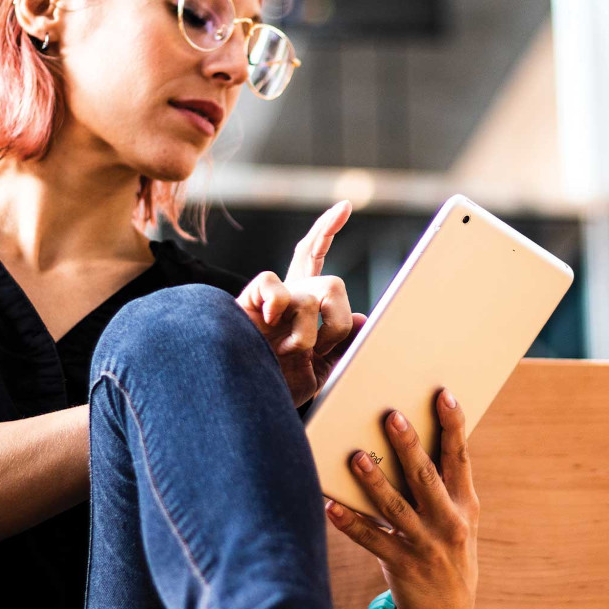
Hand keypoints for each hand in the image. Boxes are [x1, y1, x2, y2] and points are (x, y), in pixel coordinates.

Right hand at [236, 200, 366, 406]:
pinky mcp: (248, 300)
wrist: (249, 402)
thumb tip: (361, 316)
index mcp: (304, 309)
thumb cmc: (281, 385)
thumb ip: (344, 344)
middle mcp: (290, 298)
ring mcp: (271, 299)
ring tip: (292, 353)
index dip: (325, 232)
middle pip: (331, 283)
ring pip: (313, 292)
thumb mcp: (324, 369)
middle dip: (336, 319)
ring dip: (311, 332)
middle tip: (322, 349)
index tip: (343, 207)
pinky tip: (271, 324)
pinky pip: (272, 281)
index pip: (316, 262)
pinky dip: (279, 305)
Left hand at [325, 389, 479, 608]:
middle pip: (426, 477)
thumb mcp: (457, 517)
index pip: (460, 457)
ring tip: (355, 458)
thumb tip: (407, 437)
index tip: (444, 394)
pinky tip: (331, 506)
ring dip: (374, 482)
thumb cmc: (446, 548)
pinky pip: (371, 539)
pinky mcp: (402, 565)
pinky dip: (351, 523)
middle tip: (391, 416)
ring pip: (396, 508)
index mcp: (465, 503)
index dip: (453, 425)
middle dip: (408, 446)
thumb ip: (440, 484)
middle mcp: (449, 522)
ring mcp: (425, 545)